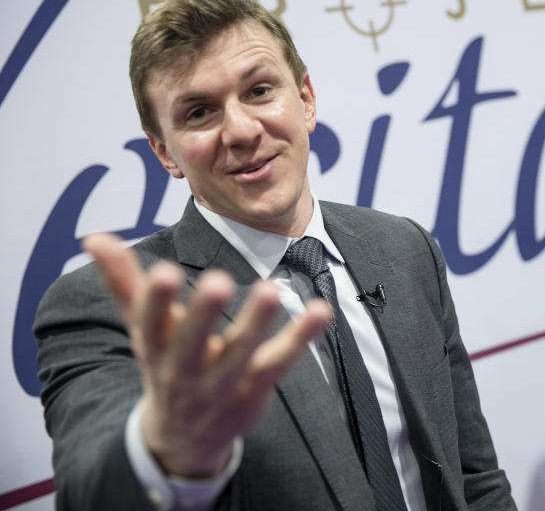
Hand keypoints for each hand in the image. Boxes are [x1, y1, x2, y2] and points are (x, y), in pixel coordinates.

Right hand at [84, 233, 331, 477]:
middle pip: (192, 342)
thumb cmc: (165, 365)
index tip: (163, 271)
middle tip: (219, 281)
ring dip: (256, 322)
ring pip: (240, 352)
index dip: (155, 300)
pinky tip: (320, 310)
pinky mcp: (255, 389)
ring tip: (269, 289)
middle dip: (203, 313)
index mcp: (154, 348)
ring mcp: (221, 383)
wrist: (183, 438)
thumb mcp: (144, 328)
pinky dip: (300, 338)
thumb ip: (124, 282)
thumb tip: (93, 237)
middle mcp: (184, 368)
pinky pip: (279, 362)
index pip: (150, 323)